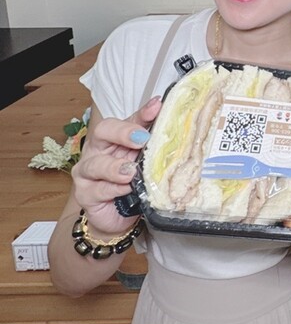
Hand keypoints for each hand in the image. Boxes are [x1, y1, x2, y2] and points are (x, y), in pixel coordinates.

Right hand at [70, 97, 160, 235]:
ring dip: (115, 167)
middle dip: (123, 132)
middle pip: (103, 131)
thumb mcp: (144, 160)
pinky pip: (98, 189)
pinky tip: (126, 189)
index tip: (156, 108)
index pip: (127, 120)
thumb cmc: (131, 181)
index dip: (142, 114)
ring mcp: (87, 172)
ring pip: (96, 164)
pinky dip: (114, 189)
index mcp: (114, 137)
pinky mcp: (84, 194)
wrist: (119, 215)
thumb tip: (171, 124)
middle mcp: (98, 150)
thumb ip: (154, 145)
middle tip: (142, 139)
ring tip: (130, 171)